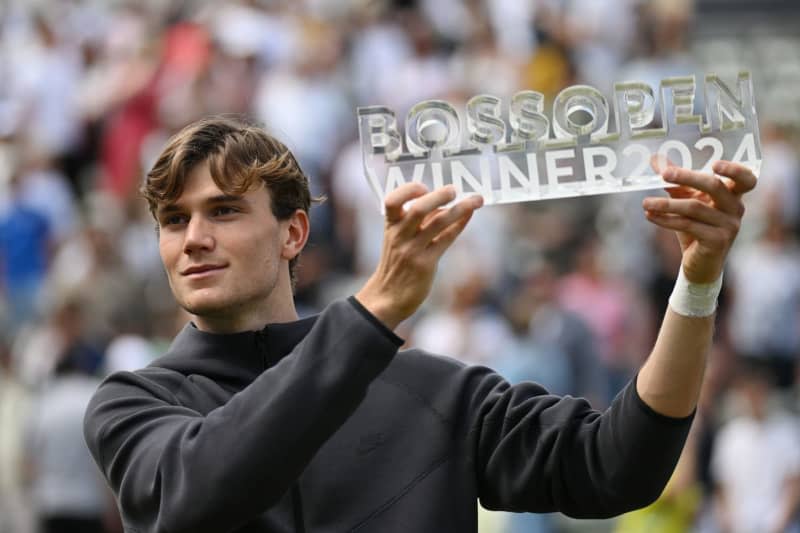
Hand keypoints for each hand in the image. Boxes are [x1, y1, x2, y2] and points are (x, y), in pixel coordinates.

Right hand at [355, 184, 482, 328]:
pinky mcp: (425, 264)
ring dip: (459, 209)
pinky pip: (446, 239)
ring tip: (476, 200)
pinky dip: (460, 225)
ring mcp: (412, 250)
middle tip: (454, 190)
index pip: (392, 201)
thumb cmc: (397, 263)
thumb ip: (418, 221)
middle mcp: (399, 236)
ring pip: (438, 223)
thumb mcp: (398, 238)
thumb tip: (445, 202)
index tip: (423, 187)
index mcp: (390, 225)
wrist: (388, 297)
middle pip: (418, 209)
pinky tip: (469, 216)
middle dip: (439, 196)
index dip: (408, 190)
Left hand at [643, 160, 755, 282]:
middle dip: (688, 178)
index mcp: (733, 195)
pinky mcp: (717, 241)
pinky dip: (666, 220)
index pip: (746, 179)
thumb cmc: (695, 227)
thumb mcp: (686, 201)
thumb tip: (655, 159)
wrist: (699, 264)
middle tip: (664, 174)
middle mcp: (736, 209)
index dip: (735, 170)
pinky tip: (650, 216)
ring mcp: (729, 226)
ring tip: (645, 203)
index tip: (714, 164)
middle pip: (714, 186)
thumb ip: (675, 181)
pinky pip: (688, 225)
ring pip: (695, 208)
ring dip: (666, 204)